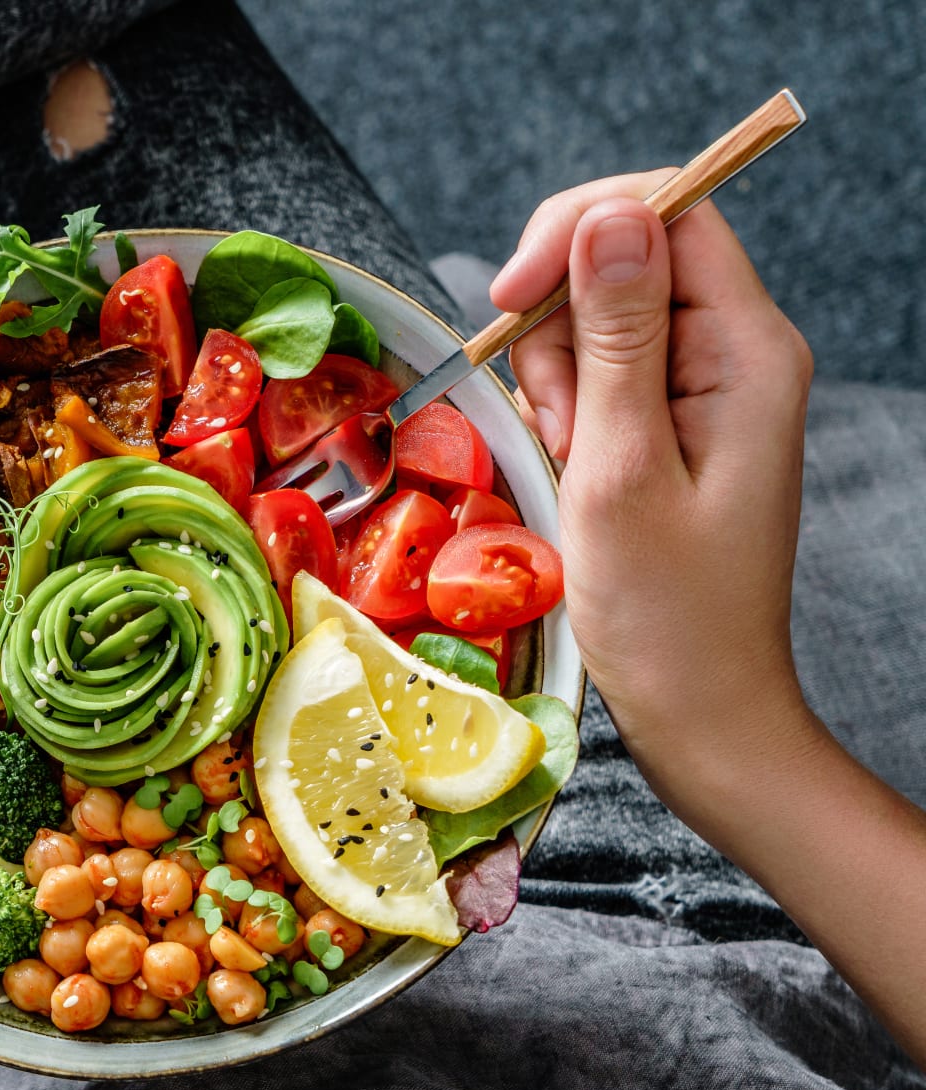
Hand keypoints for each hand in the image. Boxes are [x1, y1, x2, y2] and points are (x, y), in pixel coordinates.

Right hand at [491, 174, 820, 792]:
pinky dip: (562, 413)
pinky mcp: (673, 421)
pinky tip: (571, 471)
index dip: (577, 232)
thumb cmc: (664, 612)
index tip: (507, 301)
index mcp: (748, 350)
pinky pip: (596, 375)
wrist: (702, 712)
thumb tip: (609, 215)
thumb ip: (614, 335)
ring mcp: (705, 387)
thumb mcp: (621, 466)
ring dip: (554, 381)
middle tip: (561, 424)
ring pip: (594, 320)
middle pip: (620, 261)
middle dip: (558, 329)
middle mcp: (736, 352)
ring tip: (571, 462)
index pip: (667, 212)